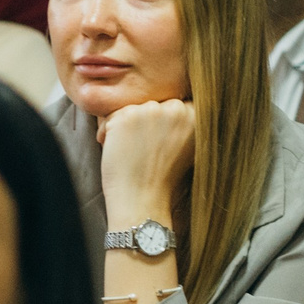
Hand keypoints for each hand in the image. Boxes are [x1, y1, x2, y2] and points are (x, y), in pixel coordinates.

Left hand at [96, 98, 195, 217]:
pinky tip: (117, 153)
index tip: (155, 142)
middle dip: (141, 124)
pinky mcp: (127, 116)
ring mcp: (151, 111)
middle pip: (151, 105)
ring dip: (123, 129)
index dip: (160, 122)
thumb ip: (184, 123)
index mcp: (197, 116)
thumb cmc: (163, 179)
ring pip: (130, 110)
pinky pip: (109, 118)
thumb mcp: (187, 147)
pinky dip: (106, 134)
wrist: (143, 200)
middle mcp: (177, 109)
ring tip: (130, 154)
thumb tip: (173, 103)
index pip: (174, 103)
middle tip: (141, 151)